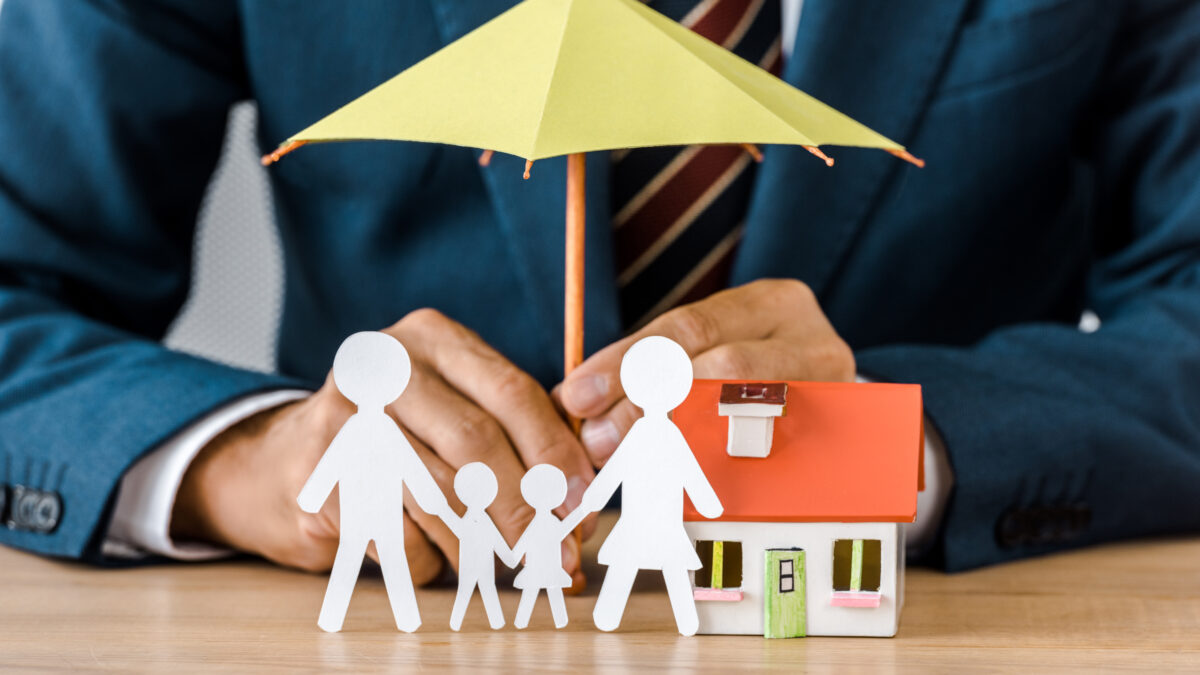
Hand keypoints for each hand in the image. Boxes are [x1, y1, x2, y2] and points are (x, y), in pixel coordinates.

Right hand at [172, 309, 595, 584]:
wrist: (287, 462)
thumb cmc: (398, 437)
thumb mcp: (454, 407)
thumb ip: (515, 433)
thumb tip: (579, 496)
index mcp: (431, 337)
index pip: (511, 392)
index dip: (554, 453)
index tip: (581, 502)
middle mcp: (383, 366)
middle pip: (476, 442)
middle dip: (525, 506)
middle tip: (555, 552)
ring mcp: (345, 418)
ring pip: (440, 495)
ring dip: (485, 544)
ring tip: (506, 566)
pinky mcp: (322, 477)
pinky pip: (400, 535)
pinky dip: (430, 560)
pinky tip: (432, 556)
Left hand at [558, 279, 853, 463]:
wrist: (838, 411)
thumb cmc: (754, 379)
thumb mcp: (710, 353)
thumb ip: (651, 368)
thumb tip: (576, 401)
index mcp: (773, 303)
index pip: (689, 327)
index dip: (627, 361)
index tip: (577, 394)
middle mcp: (810, 338)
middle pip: (718, 366)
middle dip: (647, 402)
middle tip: (597, 438)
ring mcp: (831, 389)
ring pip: (746, 408)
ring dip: (674, 437)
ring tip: (625, 459)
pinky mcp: (834, 437)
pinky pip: (766, 454)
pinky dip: (712, 466)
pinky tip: (670, 480)